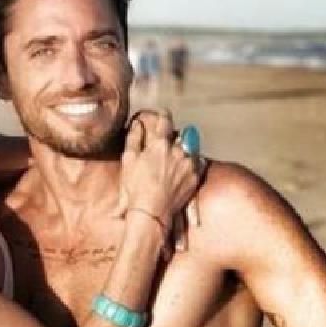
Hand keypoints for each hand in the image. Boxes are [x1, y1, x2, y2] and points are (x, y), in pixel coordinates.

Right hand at [114, 110, 204, 259]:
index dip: (163, 114)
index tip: (163, 113)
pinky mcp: (195, 177)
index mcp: (160, 143)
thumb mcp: (129, 160)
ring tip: (173, 161)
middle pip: (179, 136)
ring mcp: (189, 164)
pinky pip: (196, 163)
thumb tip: (138, 123)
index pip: (165, 120)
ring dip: (183, 151)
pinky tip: (181, 171)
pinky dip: (190, 164)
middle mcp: (178, 150)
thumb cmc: (136, 187)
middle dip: (172, 139)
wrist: (152, 212)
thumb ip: (134, 138)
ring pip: (190, 149)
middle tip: (164, 146)